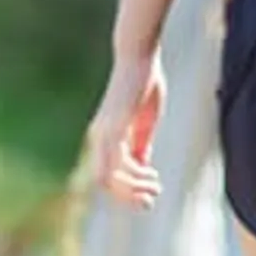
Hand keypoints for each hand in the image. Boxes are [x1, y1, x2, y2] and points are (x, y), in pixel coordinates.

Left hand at [85, 49, 165, 207]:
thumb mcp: (145, 121)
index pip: (107, 177)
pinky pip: (116, 164)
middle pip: (104, 184)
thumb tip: (141, 167)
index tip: (153, 190)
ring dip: (132, 190)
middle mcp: (100, 138)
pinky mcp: (114, 127)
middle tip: (153, 198)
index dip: (127, 190)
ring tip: (156, 186)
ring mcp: (104, 134)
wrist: (139, 57)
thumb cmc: (144, 84)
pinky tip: (151, 173)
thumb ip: (141, 143)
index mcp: (106, 137)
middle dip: (129, 197)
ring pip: (108, 179)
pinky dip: (133, 175)